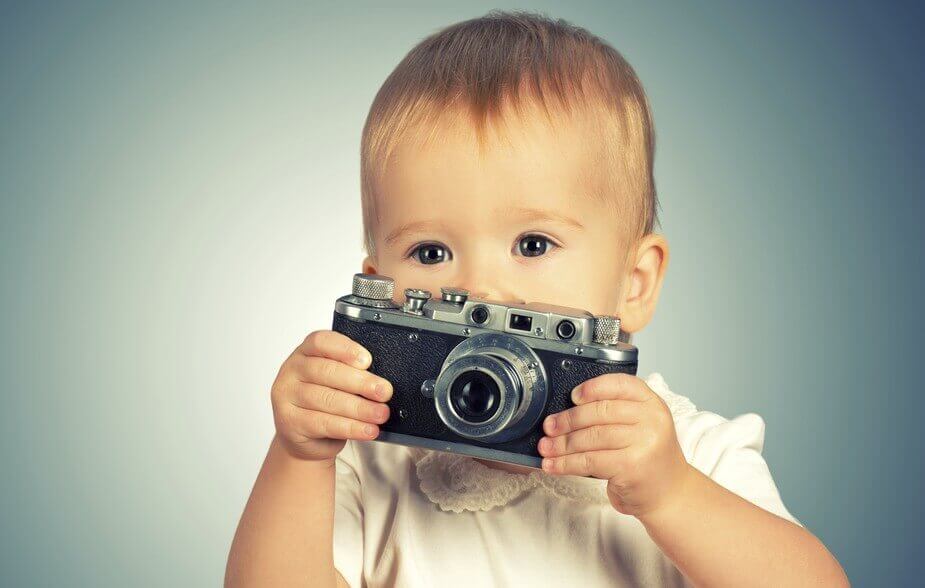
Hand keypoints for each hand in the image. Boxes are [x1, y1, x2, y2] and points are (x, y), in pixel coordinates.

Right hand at [270, 330, 392, 461]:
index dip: (345, 349)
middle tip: (384, 392)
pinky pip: (324, 424)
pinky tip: (368, 430)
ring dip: (360, 408)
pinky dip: (351, 427)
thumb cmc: (324, 401)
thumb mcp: (336, 381)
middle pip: (327, 371)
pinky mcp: (290, 422)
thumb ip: (352, 372)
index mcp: (305, 352)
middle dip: (361, 382)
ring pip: (327, 399)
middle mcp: (292, 371)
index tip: (368, 360)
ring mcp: (287, 396)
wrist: (302, 436)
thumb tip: (381, 381)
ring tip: (380, 414)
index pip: (321, 341)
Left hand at [537, 372, 693, 517]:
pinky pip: (590, 461)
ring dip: (563, 444)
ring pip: (592, 437)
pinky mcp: (632, 466)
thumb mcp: (641, 426)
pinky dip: (567, 463)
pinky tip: (554, 465)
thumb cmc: (647, 458)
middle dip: (568, 420)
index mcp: (652, 403)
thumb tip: (567, 412)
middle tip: (549, 427)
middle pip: (600, 412)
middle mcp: (651, 419)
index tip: (572, 396)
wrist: (669, 494)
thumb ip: (616, 413)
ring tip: (546, 448)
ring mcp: (644, 443)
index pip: (620, 385)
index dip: (593, 388)